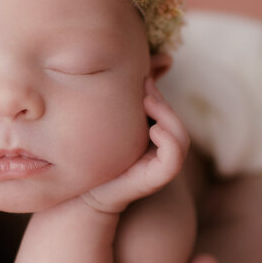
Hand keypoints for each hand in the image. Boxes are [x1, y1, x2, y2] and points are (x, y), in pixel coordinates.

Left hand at [79, 79, 189, 214]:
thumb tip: (139, 72)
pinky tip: (152, 129)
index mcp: (152, 142)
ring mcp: (160, 167)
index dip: (160, 97)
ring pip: (181, 139)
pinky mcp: (156, 178)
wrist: (80, 190)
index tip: (144, 80)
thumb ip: (123, 99)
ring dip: (169, 116)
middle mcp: (160, 155)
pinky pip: (174, 159)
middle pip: (177, 124)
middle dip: (164, 103)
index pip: (168, 115)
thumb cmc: (92, 153)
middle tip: (146, 89)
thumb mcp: (110, 119)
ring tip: (148, 103)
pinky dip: (170, 140)